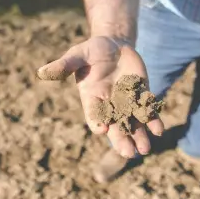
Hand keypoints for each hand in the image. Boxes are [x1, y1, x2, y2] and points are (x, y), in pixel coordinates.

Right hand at [36, 36, 163, 157]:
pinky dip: (152, 120)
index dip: (97, 122)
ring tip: (144, 149)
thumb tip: (42, 71)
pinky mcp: (141, 96)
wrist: (114, 45)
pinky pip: (147, 111)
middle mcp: (109, 104)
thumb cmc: (92, 50)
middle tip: (128, 153)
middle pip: (115, 126)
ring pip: (133, 124)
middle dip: (121, 139)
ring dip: (139, 136)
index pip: (93, 115)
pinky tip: (158, 129)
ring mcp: (126, 102)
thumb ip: (64, 65)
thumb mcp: (78, 55)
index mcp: (91, 98)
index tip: (103, 130)